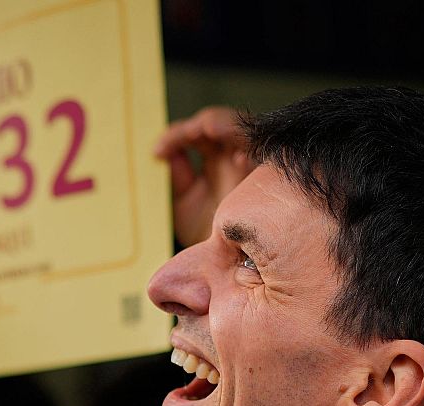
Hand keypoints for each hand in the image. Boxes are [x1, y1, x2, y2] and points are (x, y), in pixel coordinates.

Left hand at [152, 106, 256, 246]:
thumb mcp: (184, 204)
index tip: (157, 153)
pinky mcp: (266, 182)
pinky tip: (238, 160)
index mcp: (214, 157)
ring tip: (208, 129)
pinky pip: (264, 162)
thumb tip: (164, 153)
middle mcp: (234, 157)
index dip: (177, 135)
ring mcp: (252, 166)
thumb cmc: (208, 233)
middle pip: (223, 124)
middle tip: (189, 131)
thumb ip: (177, 177)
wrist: (229, 264)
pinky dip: (251, 157)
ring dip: (226, 126)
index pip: (198, 133)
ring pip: (245, 132)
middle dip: (205, 122)